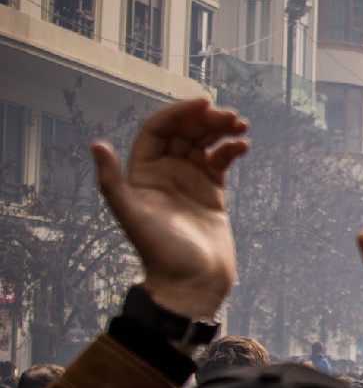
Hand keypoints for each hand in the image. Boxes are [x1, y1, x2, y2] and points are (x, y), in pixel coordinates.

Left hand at [92, 99, 248, 320]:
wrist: (192, 283)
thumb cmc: (160, 253)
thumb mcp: (131, 215)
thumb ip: (111, 181)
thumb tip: (96, 145)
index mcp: (143, 174)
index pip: (159, 130)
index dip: (179, 113)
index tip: (204, 104)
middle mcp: (165, 173)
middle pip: (185, 132)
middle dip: (206, 119)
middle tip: (228, 115)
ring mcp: (190, 181)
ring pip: (205, 143)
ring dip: (221, 129)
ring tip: (240, 125)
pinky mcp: (212, 192)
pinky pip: (222, 162)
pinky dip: (232, 149)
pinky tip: (243, 145)